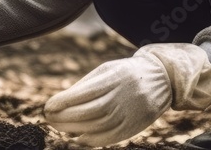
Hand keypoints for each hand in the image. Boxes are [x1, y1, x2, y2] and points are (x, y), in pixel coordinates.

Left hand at [45, 43, 210, 145]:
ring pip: (96, 126)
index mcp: (115, 77)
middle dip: (64, 117)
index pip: (84, 93)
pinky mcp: (134, 126)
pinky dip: (90, 140)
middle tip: (49, 118)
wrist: (162, 79)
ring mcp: (130, 112)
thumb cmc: (126, 73)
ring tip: (59, 127)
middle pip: (88, 111)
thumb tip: (58, 105)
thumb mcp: (107, 71)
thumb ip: (85, 86)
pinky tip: (78, 137)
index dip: (63, 102)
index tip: (48, 106)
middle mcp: (124, 95)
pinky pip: (108, 137)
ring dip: (73, 129)